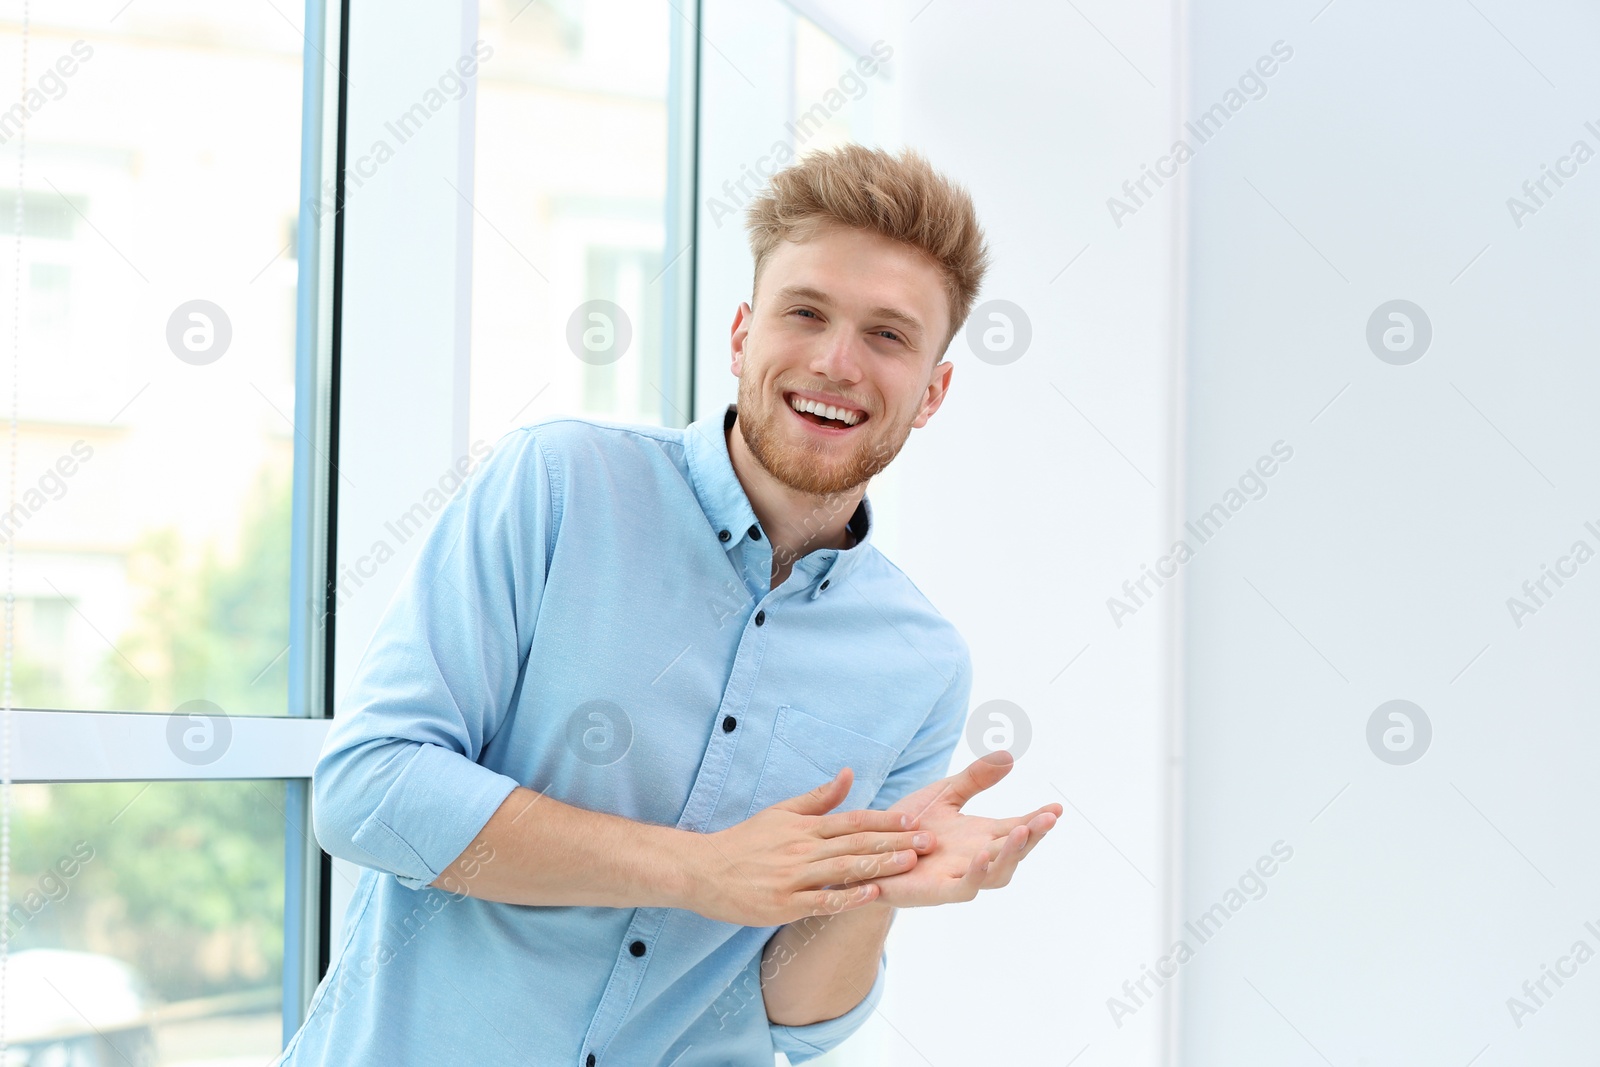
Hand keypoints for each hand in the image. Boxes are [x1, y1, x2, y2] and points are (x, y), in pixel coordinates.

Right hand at [684, 767, 937, 926]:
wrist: (703, 869)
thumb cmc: (745, 842)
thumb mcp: (781, 813)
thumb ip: (817, 797)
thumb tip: (848, 774)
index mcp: (804, 827)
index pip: (852, 821)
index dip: (884, 822)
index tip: (914, 822)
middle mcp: (803, 849)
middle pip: (855, 845)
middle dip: (894, 843)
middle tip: (927, 842)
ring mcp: (794, 877)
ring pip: (844, 870)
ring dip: (880, 866)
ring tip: (910, 862)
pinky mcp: (784, 903)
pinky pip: (822, 900)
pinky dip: (848, 897)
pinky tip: (872, 894)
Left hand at [843, 751, 1059, 907]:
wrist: (867, 851)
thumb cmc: (907, 826)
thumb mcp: (944, 794)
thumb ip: (974, 779)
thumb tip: (1009, 757)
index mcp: (980, 835)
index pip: (1017, 828)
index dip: (1038, 820)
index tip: (1057, 807)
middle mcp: (975, 857)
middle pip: (1015, 851)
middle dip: (1033, 835)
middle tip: (1048, 818)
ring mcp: (959, 876)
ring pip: (997, 873)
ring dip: (1011, 855)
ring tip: (1023, 832)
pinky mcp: (938, 890)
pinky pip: (965, 887)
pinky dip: (977, 875)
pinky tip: (982, 855)